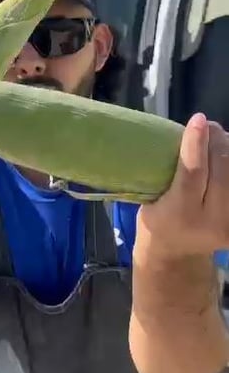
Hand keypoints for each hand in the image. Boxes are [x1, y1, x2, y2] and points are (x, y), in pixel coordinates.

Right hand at [136, 113, 228, 257]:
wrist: (177, 253)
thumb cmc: (158, 219)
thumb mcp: (152, 199)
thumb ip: (169, 171)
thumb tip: (190, 133)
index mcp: (181, 214)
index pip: (193, 173)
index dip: (196, 144)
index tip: (198, 119)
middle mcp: (211, 220)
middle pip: (222, 168)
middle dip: (217, 139)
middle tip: (207, 125)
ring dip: (227, 147)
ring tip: (216, 138)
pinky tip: (224, 153)